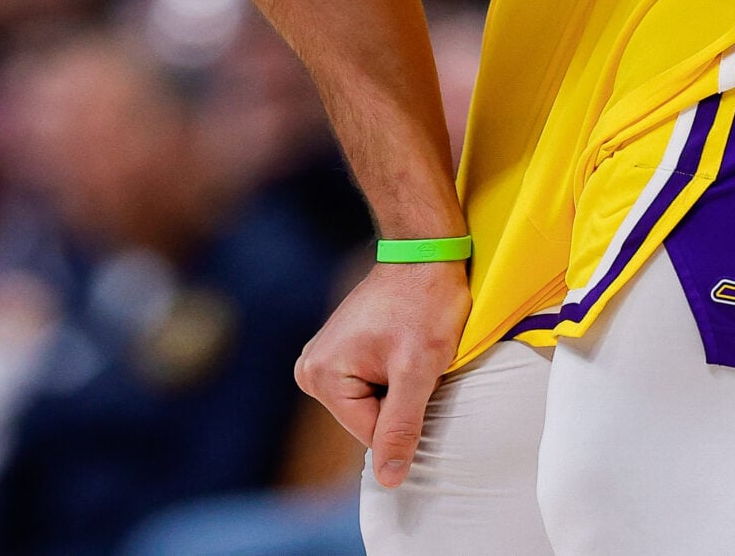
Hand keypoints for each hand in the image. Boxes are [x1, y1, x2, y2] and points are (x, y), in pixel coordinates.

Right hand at [294, 258, 468, 488]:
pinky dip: (393, 376)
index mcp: (321, 376)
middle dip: (400, 399)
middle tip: (415, 359)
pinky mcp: (338, 354)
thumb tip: (390, 479)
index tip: (419, 375)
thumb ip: (401, 427)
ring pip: (371, 405)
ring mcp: (322, 360)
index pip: (371, 434)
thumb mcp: (418, 369)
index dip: (406, 415)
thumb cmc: (423, 304)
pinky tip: (401, 347)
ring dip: (398, 387)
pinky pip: (370, 387)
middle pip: (367, 421)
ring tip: (409, 349)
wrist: (423, 255)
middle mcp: (310, 369)